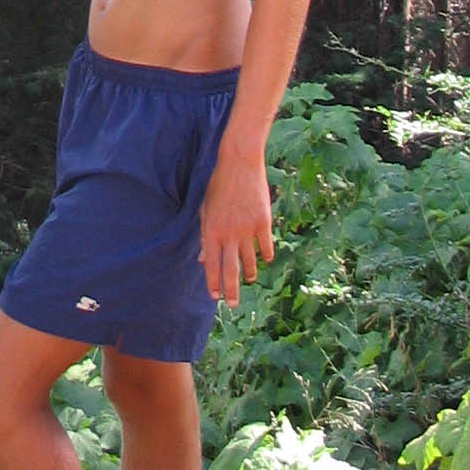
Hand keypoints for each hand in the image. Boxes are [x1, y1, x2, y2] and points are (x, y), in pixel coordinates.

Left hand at [197, 148, 273, 306]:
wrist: (239, 164)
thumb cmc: (219, 187)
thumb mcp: (206, 210)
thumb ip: (205, 236)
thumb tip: (204, 260)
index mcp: (212, 231)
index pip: (212, 265)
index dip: (213, 283)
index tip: (215, 296)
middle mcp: (229, 234)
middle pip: (230, 270)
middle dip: (231, 291)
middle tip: (233, 304)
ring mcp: (247, 229)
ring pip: (250, 261)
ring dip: (249, 273)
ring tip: (249, 279)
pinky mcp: (263, 222)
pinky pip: (265, 247)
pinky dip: (265, 256)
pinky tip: (264, 260)